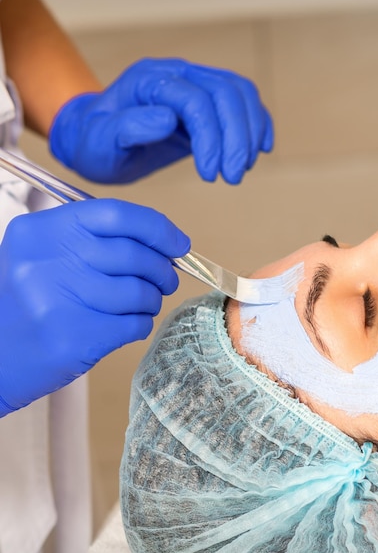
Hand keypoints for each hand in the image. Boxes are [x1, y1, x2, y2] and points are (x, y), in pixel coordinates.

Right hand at [0, 199, 189, 414]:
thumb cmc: (24, 302)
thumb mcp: (39, 256)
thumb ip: (89, 241)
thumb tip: (158, 242)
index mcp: (40, 231)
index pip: (115, 214)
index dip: (157, 228)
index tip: (179, 243)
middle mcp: (48, 260)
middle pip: (133, 254)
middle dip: (162, 269)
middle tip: (166, 279)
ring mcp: (60, 301)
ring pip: (139, 292)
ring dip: (152, 300)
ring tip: (143, 304)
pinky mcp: (75, 339)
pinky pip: (134, 324)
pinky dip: (141, 324)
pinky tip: (128, 325)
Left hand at [49, 58, 273, 184]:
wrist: (94, 139)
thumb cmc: (94, 143)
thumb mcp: (100, 142)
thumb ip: (128, 127)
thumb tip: (168, 119)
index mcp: (148, 82)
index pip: (194, 99)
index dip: (210, 136)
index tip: (210, 174)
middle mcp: (175, 75)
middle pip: (224, 93)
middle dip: (236, 137)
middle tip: (233, 176)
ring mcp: (192, 84)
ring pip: (238, 94)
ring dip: (248, 132)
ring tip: (241, 168)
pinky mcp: (205, 101)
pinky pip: (240, 101)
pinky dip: (256, 122)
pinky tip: (259, 148)